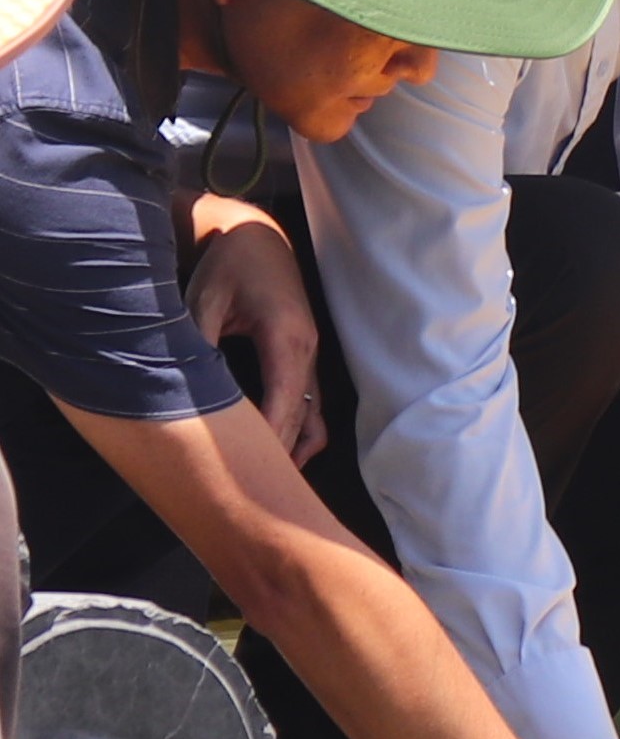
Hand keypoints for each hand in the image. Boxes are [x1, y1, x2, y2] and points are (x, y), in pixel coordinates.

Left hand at [182, 206, 322, 463]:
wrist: (256, 236)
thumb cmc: (230, 265)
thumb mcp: (203, 301)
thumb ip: (197, 348)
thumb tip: (184, 393)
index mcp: (288, 341)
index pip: (283, 408)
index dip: (268, 447)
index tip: (247, 483)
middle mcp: (308, 354)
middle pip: (302, 422)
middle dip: (280, 462)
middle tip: (254, 502)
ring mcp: (312, 357)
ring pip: (316, 421)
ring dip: (294, 452)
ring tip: (266, 486)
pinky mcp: (307, 358)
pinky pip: (313, 408)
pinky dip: (299, 435)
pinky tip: (276, 453)